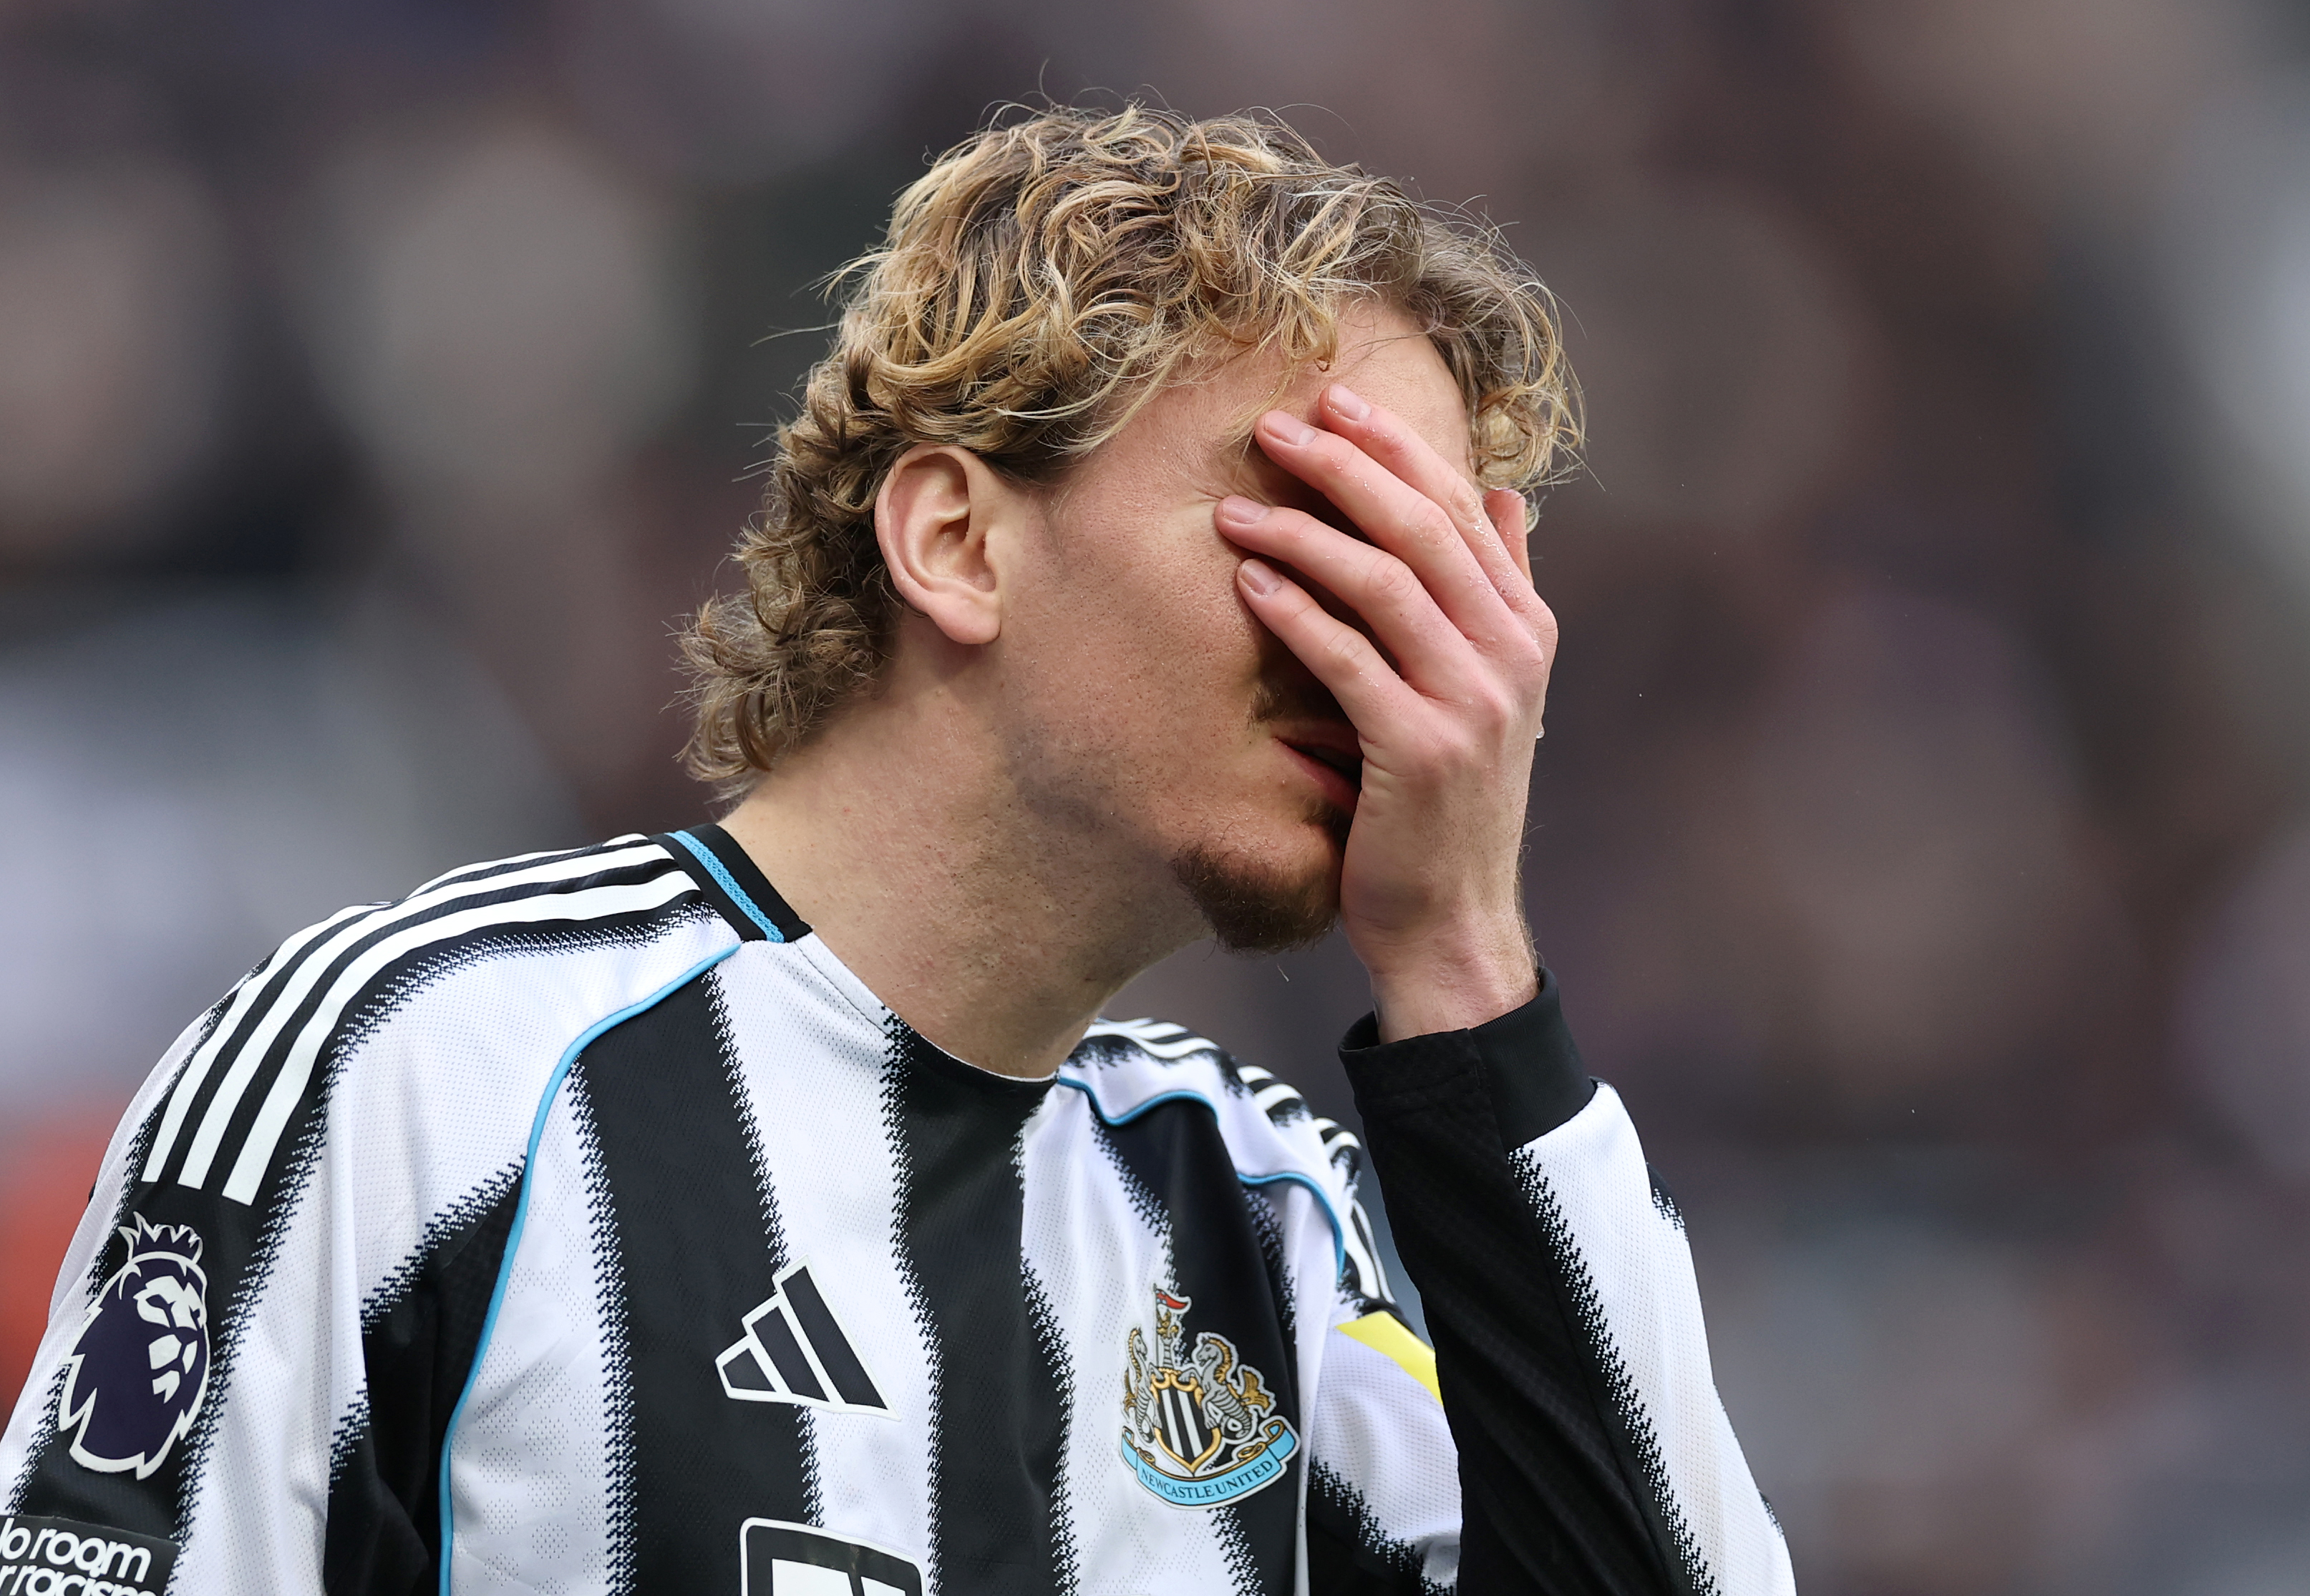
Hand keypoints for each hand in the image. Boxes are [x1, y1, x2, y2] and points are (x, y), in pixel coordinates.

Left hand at [1217, 384, 1554, 1040]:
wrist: (1453, 920)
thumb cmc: (1449, 801)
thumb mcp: (1491, 690)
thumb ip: (1498, 595)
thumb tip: (1506, 498)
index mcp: (1527, 629)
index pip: (1462, 509)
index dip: (1398, 448)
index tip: (1332, 402)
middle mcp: (1511, 655)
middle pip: (1424, 528)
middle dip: (1347, 466)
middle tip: (1275, 426)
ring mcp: (1473, 702)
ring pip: (1386, 582)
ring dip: (1305, 534)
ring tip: (1237, 509)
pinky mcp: (1421, 749)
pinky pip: (1349, 660)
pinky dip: (1298, 613)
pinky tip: (1249, 583)